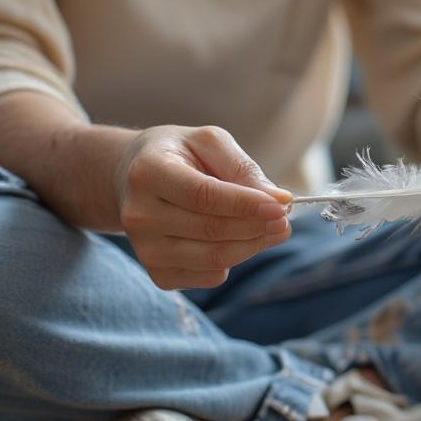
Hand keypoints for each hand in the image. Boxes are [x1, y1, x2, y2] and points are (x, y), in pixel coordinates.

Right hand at [115, 125, 291, 289]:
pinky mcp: (158, 274)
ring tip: (272, 228)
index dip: (246, 205)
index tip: (282, 206)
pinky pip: (210, 277)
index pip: (203, 196)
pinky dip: (235, 260)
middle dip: (258, 226)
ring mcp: (145, 250)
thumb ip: (243, 168)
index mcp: (148, 173)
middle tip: (284, 218)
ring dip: (253, 245)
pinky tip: (238, 239)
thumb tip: (278, 200)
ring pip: (214, 259)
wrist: (135, 180)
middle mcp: (139, 215)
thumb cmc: (181, 156)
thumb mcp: (210, 143)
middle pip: (212, 230)